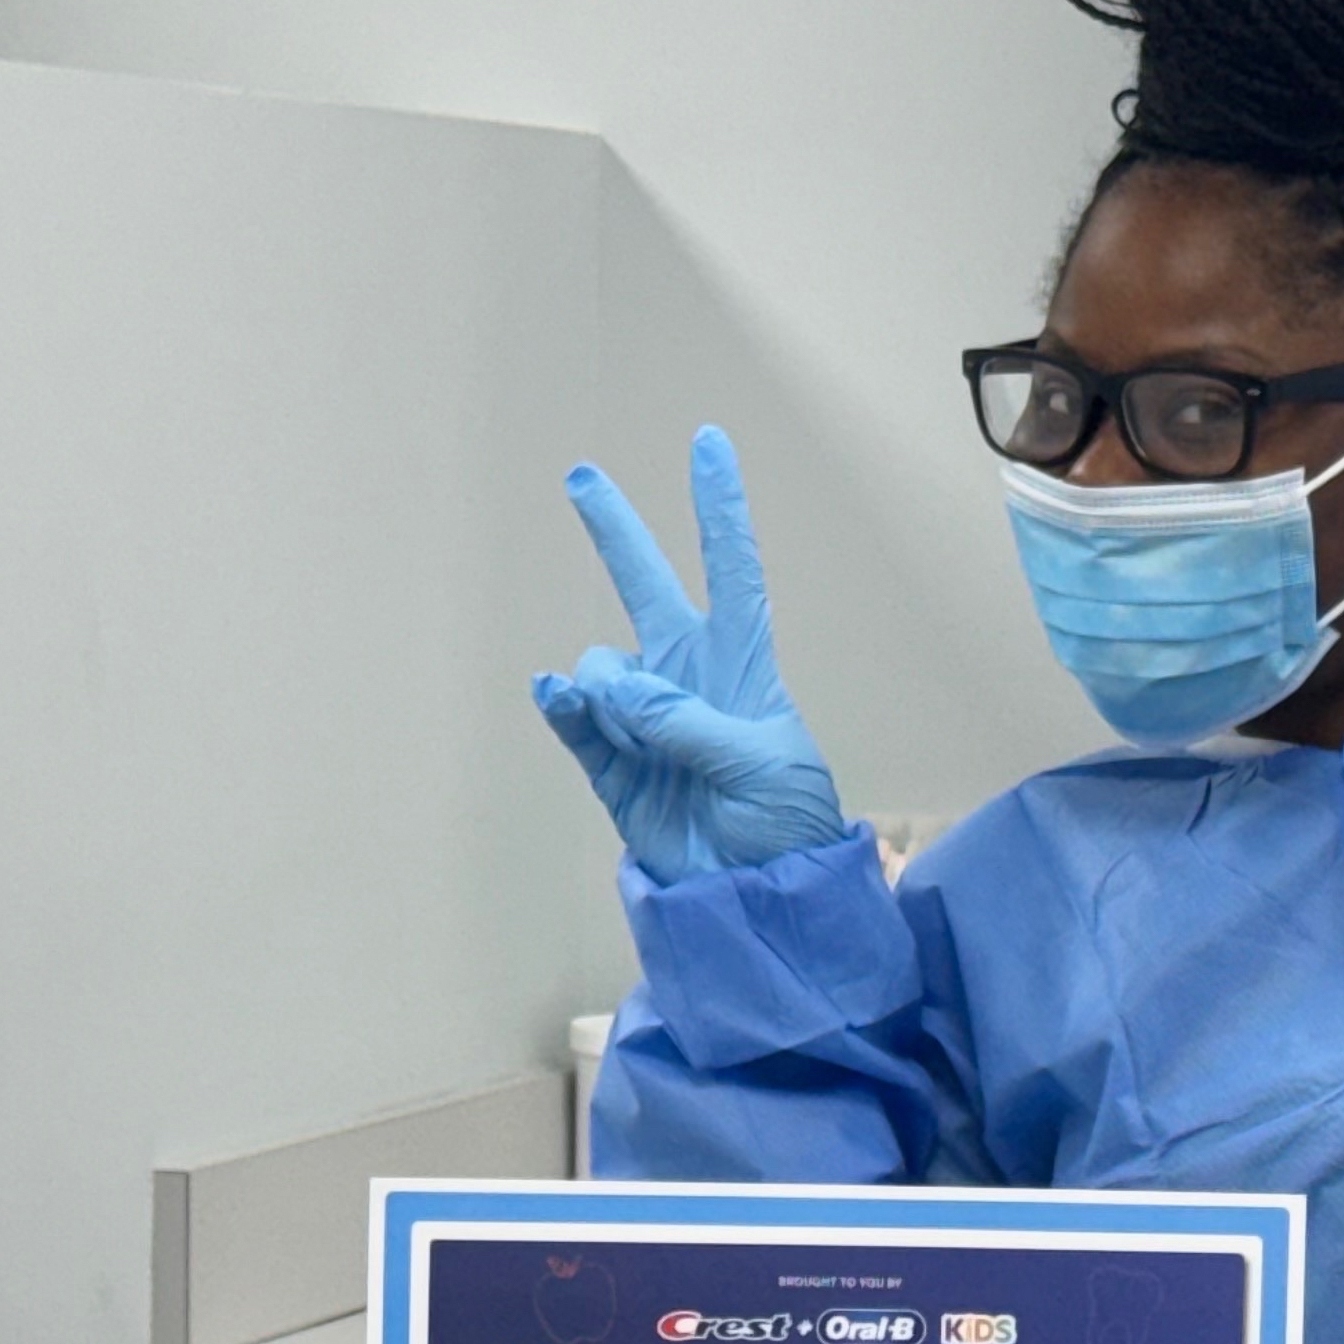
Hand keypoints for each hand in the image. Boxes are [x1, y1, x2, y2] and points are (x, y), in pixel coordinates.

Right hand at [533, 426, 845, 884]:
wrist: (759, 898)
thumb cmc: (786, 827)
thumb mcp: (761, 766)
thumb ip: (687, 721)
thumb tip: (608, 681)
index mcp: (744, 670)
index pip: (732, 574)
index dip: (719, 512)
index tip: (708, 445)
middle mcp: (689, 682)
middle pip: (648, 590)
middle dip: (616, 534)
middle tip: (581, 477)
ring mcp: (646, 720)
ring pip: (602, 671)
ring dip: (612, 696)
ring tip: (653, 750)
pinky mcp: (613, 765)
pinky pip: (575, 719)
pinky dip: (564, 705)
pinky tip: (557, 694)